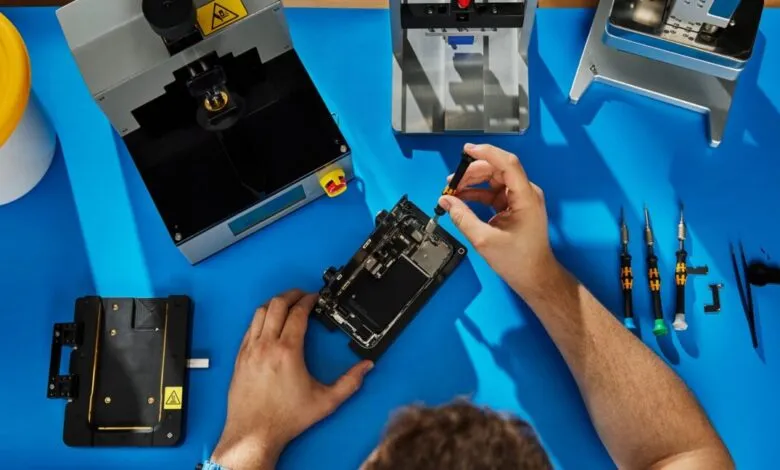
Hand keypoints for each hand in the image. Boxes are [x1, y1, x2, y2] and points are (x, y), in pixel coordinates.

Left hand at [212, 290, 373, 469]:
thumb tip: (365, 368)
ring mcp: (250, 350)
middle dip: (291, 295)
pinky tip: (268, 323)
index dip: (308, 301)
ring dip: (274, 303)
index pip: (297, 313)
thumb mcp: (325, 401)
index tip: (314, 299)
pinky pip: (249, 328)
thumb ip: (349, 383)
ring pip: (259, 313)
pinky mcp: (240, 358)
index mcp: (288, 351)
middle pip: (276, 305)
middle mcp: (266, 346)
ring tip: (285, 303)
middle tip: (302, 295)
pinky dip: (260, 319)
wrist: (254, 433)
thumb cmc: (285, 419)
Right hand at [439, 143, 560, 298]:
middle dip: (472, 172)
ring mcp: (521, 199)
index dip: (487, 153)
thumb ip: (463, 217)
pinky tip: (462, 199)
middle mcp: (526, 193)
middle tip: (451, 182)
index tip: (466, 151)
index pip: (507, 163)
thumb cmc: (517, 260)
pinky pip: (494, 193)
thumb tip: (445, 201)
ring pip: (494, 180)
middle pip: (498, 170)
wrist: (535, 277)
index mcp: (525, 197)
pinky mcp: (514, 207)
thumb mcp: (484, 240)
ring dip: (473, 183)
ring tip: (452, 191)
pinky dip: (477, 194)